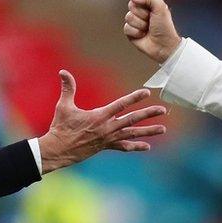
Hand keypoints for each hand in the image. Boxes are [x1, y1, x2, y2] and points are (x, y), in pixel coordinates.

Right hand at [38, 70, 165, 173]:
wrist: (58, 150)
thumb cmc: (60, 127)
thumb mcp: (63, 106)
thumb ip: (68, 88)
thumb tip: (63, 71)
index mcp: (99, 116)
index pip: (121, 105)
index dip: (134, 98)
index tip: (146, 93)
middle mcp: (107, 128)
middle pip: (132, 119)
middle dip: (148, 114)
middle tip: (163, 110)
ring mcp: (108, 138)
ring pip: (132, 134)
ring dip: (148, 131)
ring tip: (163, 129)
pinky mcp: (106, 146)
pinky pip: (124, 147)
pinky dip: (135, 146)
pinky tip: (147, 146)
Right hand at [124, 0, 181, 63]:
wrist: (164, 46)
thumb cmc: (165, 27)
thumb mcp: (161, 8)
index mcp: (149, 3)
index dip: (143, 0)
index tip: (152, 8)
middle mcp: (141, 11)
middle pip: (131, 5)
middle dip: (142, 14)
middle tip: (151, 20)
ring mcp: (135, 21)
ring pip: (128, 17)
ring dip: (140, 24)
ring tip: (148, 29)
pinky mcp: (130, 32)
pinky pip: (126, 28)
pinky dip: (136, 32)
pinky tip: (143, 35)